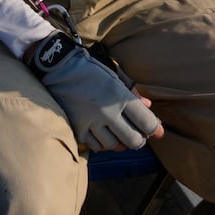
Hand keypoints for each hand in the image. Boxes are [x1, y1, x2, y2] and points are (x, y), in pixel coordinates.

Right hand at [26, 33, 163, 151]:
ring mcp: (90, 122)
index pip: (145, 121)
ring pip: (113, 145)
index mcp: (118, 95)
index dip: (154, 129)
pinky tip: (102, 135)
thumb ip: (131, 93)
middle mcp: (106, 112)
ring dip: (119, 142)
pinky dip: (102, 144)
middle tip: (138, 136)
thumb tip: (147, 107)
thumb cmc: (88, 69)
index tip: (157, 132)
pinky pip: (95, 146)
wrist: (56, 67)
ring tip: (118, 134)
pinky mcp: (77, 128)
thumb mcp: (113, 75)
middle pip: (133, 140)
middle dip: (139, 140)